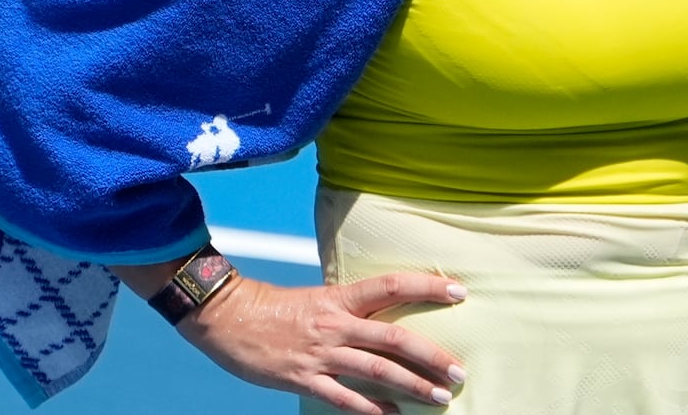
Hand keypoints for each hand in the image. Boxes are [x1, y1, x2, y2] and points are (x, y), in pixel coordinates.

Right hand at [178, 272, 467, 413]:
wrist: (228, 316)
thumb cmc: (275, 306)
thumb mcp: (318, 297)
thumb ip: (350, 308)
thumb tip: (385, 314)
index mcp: (340, 297)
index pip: (393, 286)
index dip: (427, 287)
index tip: (460, 292)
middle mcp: (336, 324)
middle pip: (394, 338)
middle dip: (431, 355)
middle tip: (459, 370)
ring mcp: (321, 353)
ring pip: (377, 371)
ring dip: (412, 385)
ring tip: (440, 396)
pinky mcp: (304, 379)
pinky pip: (345, 399)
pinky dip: (372, 410)